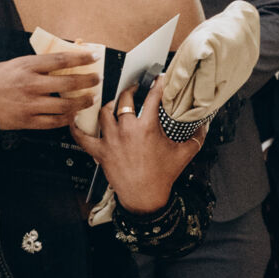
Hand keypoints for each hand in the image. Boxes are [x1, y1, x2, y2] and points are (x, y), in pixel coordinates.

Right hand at [0, 48, 101, 134]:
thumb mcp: (17, 64)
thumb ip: (39, 64)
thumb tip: (65, 62)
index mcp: (28, 66)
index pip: (61, 60)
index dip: (81, 59)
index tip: (94, 58)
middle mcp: (31, 85)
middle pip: (68, 83)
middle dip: (87, 81)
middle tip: (96, 80)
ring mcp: (31, 104)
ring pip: (65, 105)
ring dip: (81, 102)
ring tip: (89, 98)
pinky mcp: (28, 121)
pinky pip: (54, 122)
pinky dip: (67, 119)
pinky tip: (73, 115)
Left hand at [72, 77, 205, 210]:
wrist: (145, 198)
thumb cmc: (163, 177)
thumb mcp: (184, 154)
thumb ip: (197, 137)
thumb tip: (204, 125)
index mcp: (147, 128)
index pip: (152, 97)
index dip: (157, 84)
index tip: (158, 79)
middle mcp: (127, 130)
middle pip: (124, 99)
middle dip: (130, 90)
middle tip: (134, 89)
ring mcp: (111, 140)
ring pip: (104, 112)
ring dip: (109, 105)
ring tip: (114, 103)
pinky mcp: (100, 152)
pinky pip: (82, 137)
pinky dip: (76, 128)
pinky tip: (74, 120)